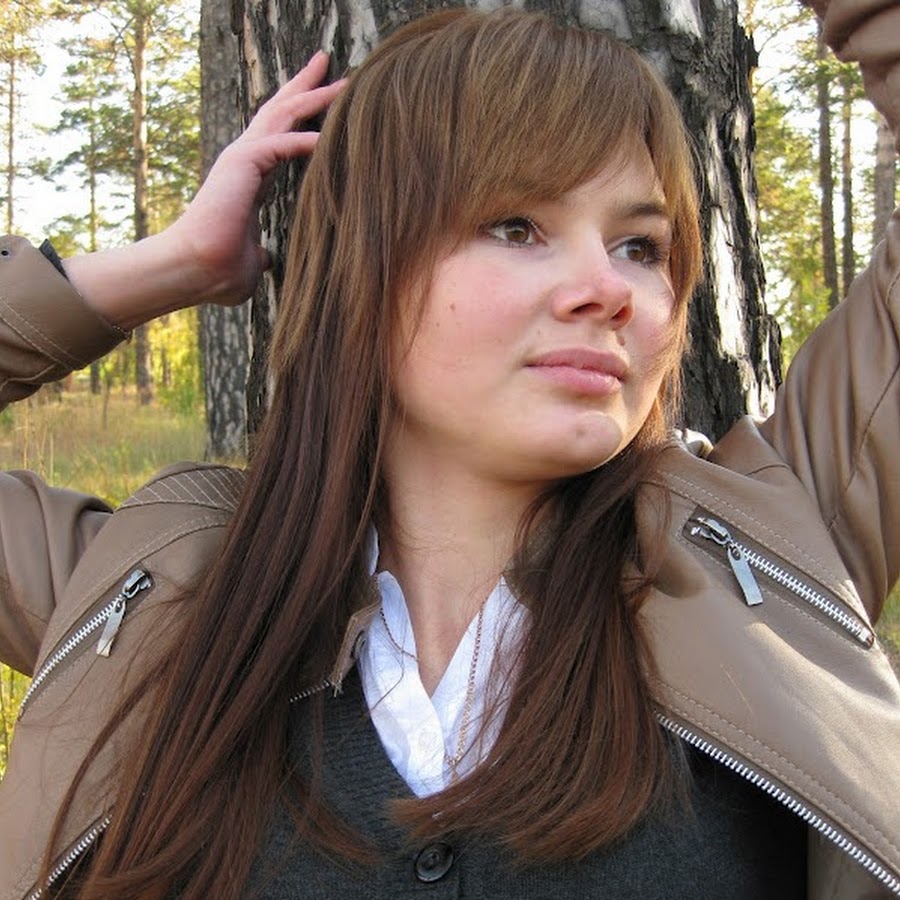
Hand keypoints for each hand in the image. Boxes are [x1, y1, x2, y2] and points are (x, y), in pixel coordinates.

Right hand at [64, 53, 344, 329]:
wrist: (198, 271)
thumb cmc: (219, 270)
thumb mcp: (252, 259)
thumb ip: (260, 251)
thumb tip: (265, 259)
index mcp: (251, 178)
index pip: (280, 135)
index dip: (301, 116)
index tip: (324, 101)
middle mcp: (246, 160)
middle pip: (280, 111)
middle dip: (306, 86)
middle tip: (330, 64)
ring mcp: (242, 158)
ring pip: (283, 114)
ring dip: (313, 96)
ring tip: (342, 80)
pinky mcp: (241, 163)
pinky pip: (282, 141)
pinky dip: (307, 137)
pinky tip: (333, 133)